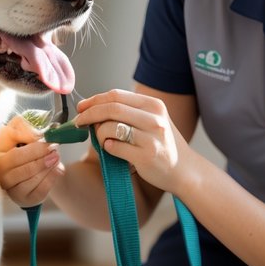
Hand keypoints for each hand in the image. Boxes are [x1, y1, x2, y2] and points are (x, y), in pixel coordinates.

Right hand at [0, 115, 63, 208]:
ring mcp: (13, 191)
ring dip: (49, 168)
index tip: (48, 142)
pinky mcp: (25, 200)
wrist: (22, 172)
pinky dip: (52, 178)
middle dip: (43, 159)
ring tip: (56, 157)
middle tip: (55, 150)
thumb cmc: (18, 148)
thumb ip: (22, 128)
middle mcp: (2, 178)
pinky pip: (41, 190)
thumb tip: (37, 133)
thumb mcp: (14, 134)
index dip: (34, 150)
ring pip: (34, 179)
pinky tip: (57, 168)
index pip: (16, 156)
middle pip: (26, 170)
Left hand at [73, 89, 192, 194]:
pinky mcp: (146, 156)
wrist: (185, 170)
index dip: (94, 100)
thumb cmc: (163, 145)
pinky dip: (107, 148)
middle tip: (79, 123)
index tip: (81, 108)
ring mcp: (151, 138)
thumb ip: (129, 112)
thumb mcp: (153, 120)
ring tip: (103, 141)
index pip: (116, 95)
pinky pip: (114, 148)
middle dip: (89, 114)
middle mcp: (154, 118)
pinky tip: (113, 150)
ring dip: (98, 134)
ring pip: (110, 128)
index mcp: (154, 105)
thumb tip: (92, 108)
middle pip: (111, 108)